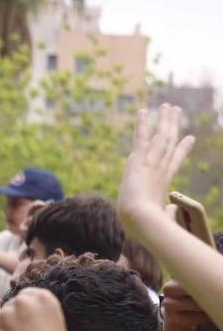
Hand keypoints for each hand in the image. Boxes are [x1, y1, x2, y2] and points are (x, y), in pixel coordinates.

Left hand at [0, 286, 82, 330]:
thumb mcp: (54, 322)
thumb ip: (38, 310)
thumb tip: (21, 307)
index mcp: (43, 297)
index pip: (26, 295)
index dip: (25, 311)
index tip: (28, 322)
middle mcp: (22, 301)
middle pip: (10, 305)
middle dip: (13, 319)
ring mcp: (4, 315)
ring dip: (3, 329)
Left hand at [117, 104, 195, 225]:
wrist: (143, 220)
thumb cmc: (148, 224)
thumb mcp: (159, 218)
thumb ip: (166, 213)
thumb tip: (169, 210)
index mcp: (164, 181)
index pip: (175, 161)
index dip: (182, 149)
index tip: (189, 139)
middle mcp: (161, 168)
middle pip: (170, 142)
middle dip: (172, 126)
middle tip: (176, 112)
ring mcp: (152, 162)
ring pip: (160, 136)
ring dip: (163, 119)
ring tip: (166, 105)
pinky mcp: (139, 161)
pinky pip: (141, 138)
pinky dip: (142, 124)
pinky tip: (143, 111)